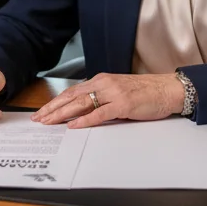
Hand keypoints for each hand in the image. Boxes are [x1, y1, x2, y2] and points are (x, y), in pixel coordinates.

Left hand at [33, 73, 183, 128]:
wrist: (168, 89)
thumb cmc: (146, 92)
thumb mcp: (118, 91)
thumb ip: (101, 98)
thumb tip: (83, 111)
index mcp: (102, 80)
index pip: (73, 91)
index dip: (56, 102)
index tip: (43, 111)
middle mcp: (105, 84)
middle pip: (72, 96)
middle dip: (53, 108)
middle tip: (38, 118)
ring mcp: (114, 93)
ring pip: (81, 103)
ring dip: (62, 113)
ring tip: (49, 122)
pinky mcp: (123, 104)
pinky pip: (99, 113)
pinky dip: (85, 120)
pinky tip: (74, 125)